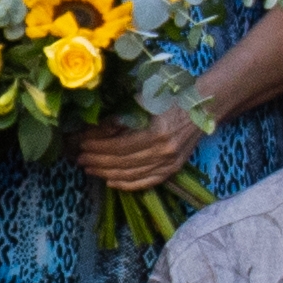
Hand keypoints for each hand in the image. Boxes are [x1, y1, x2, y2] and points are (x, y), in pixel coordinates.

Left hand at [71, 106, 208, 193]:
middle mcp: (164, 151)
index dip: (97, 146)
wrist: (203, 106)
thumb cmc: (170, 98)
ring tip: (89, 169)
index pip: (118, 146)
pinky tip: (111, 182)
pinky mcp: (173, 169)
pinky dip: (127, 184)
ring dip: (106, 173)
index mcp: (156, 132)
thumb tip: (93, 131)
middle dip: (97, 161)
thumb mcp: (143, 101)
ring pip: (131, 174)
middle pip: (122, 162)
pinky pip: (146, 182)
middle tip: (79, 158)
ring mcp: (170, 163)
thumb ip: (120, 118)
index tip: (81, 143)